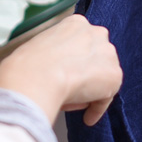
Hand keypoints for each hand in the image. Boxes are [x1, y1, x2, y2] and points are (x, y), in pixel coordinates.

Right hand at [0, 15, 122, 125]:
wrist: (36, 77)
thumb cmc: (28, 65)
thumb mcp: (39, 47)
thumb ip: (55, 53)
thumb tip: (56, 70)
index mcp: (76, 23)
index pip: (82, 43)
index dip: (76, 61)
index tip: (69, 73)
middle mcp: (96, 33)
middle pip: (97, 57)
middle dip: (89, 73)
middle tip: (75, 90)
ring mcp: (108, 54)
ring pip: (103, 76)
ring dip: (93, 90)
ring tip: (77, 103)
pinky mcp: (114, 76)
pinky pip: (105, 97)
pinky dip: (96, 108)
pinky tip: (87, 117)